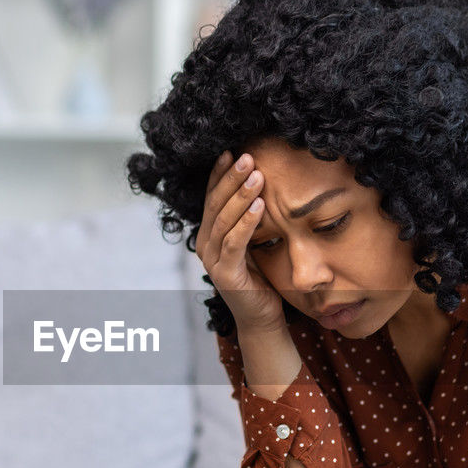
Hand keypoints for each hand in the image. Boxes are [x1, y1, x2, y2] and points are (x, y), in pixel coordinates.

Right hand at [194, 150, 286, 333]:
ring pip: (223, 220)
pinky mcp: (225, 275)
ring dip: (241, 196)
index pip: (212, 197)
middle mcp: (205, 245)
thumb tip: (261, 181)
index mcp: (209, 234)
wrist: (262, 317)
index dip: (220, 174)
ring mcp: (213, 261)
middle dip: (231, 178)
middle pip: (215, 204)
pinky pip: (234, 243)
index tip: (231, 151)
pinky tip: (260, 206)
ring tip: (257, 175)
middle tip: (247, 156)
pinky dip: (246, 222)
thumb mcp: (256, 241)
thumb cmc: (262, 277)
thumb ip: (250, 218)